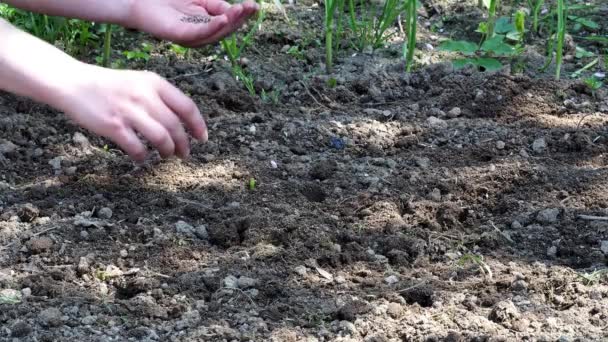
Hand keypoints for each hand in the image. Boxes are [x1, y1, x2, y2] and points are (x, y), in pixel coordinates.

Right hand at [59, 64, 206, 161]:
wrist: (73, 82)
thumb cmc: (109, 85)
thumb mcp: (139, 81)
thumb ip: (160, 97)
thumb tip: (182, 122)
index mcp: (154, 83)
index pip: (187, 107)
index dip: (198, 126)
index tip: (202, 139)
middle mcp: (144, 95)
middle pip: (175, 126)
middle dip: (183, 144)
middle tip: (184, 154)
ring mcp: (129, 111)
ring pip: (161, 138)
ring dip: (167, 151)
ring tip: (166, 155)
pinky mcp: (113, 126)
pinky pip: (137, 148)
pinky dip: (142, 157)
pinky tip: (141, 157)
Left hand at [128, 0, 258, 46]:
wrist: (141, 0)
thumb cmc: (169, 0)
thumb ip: (215, 4)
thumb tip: (233, 11)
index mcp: (207, 25)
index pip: (229, 21)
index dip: (242, 15)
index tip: (254, 6)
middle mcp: (202, 34)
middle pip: (226, 29)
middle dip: (240, 18)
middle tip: (251, 7)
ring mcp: (192, 37)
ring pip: (216, 33)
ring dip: (231, 22)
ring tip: (241, 11)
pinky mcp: (181, 36)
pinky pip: (201, 33)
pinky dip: (213, 27)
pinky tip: (223, 19)